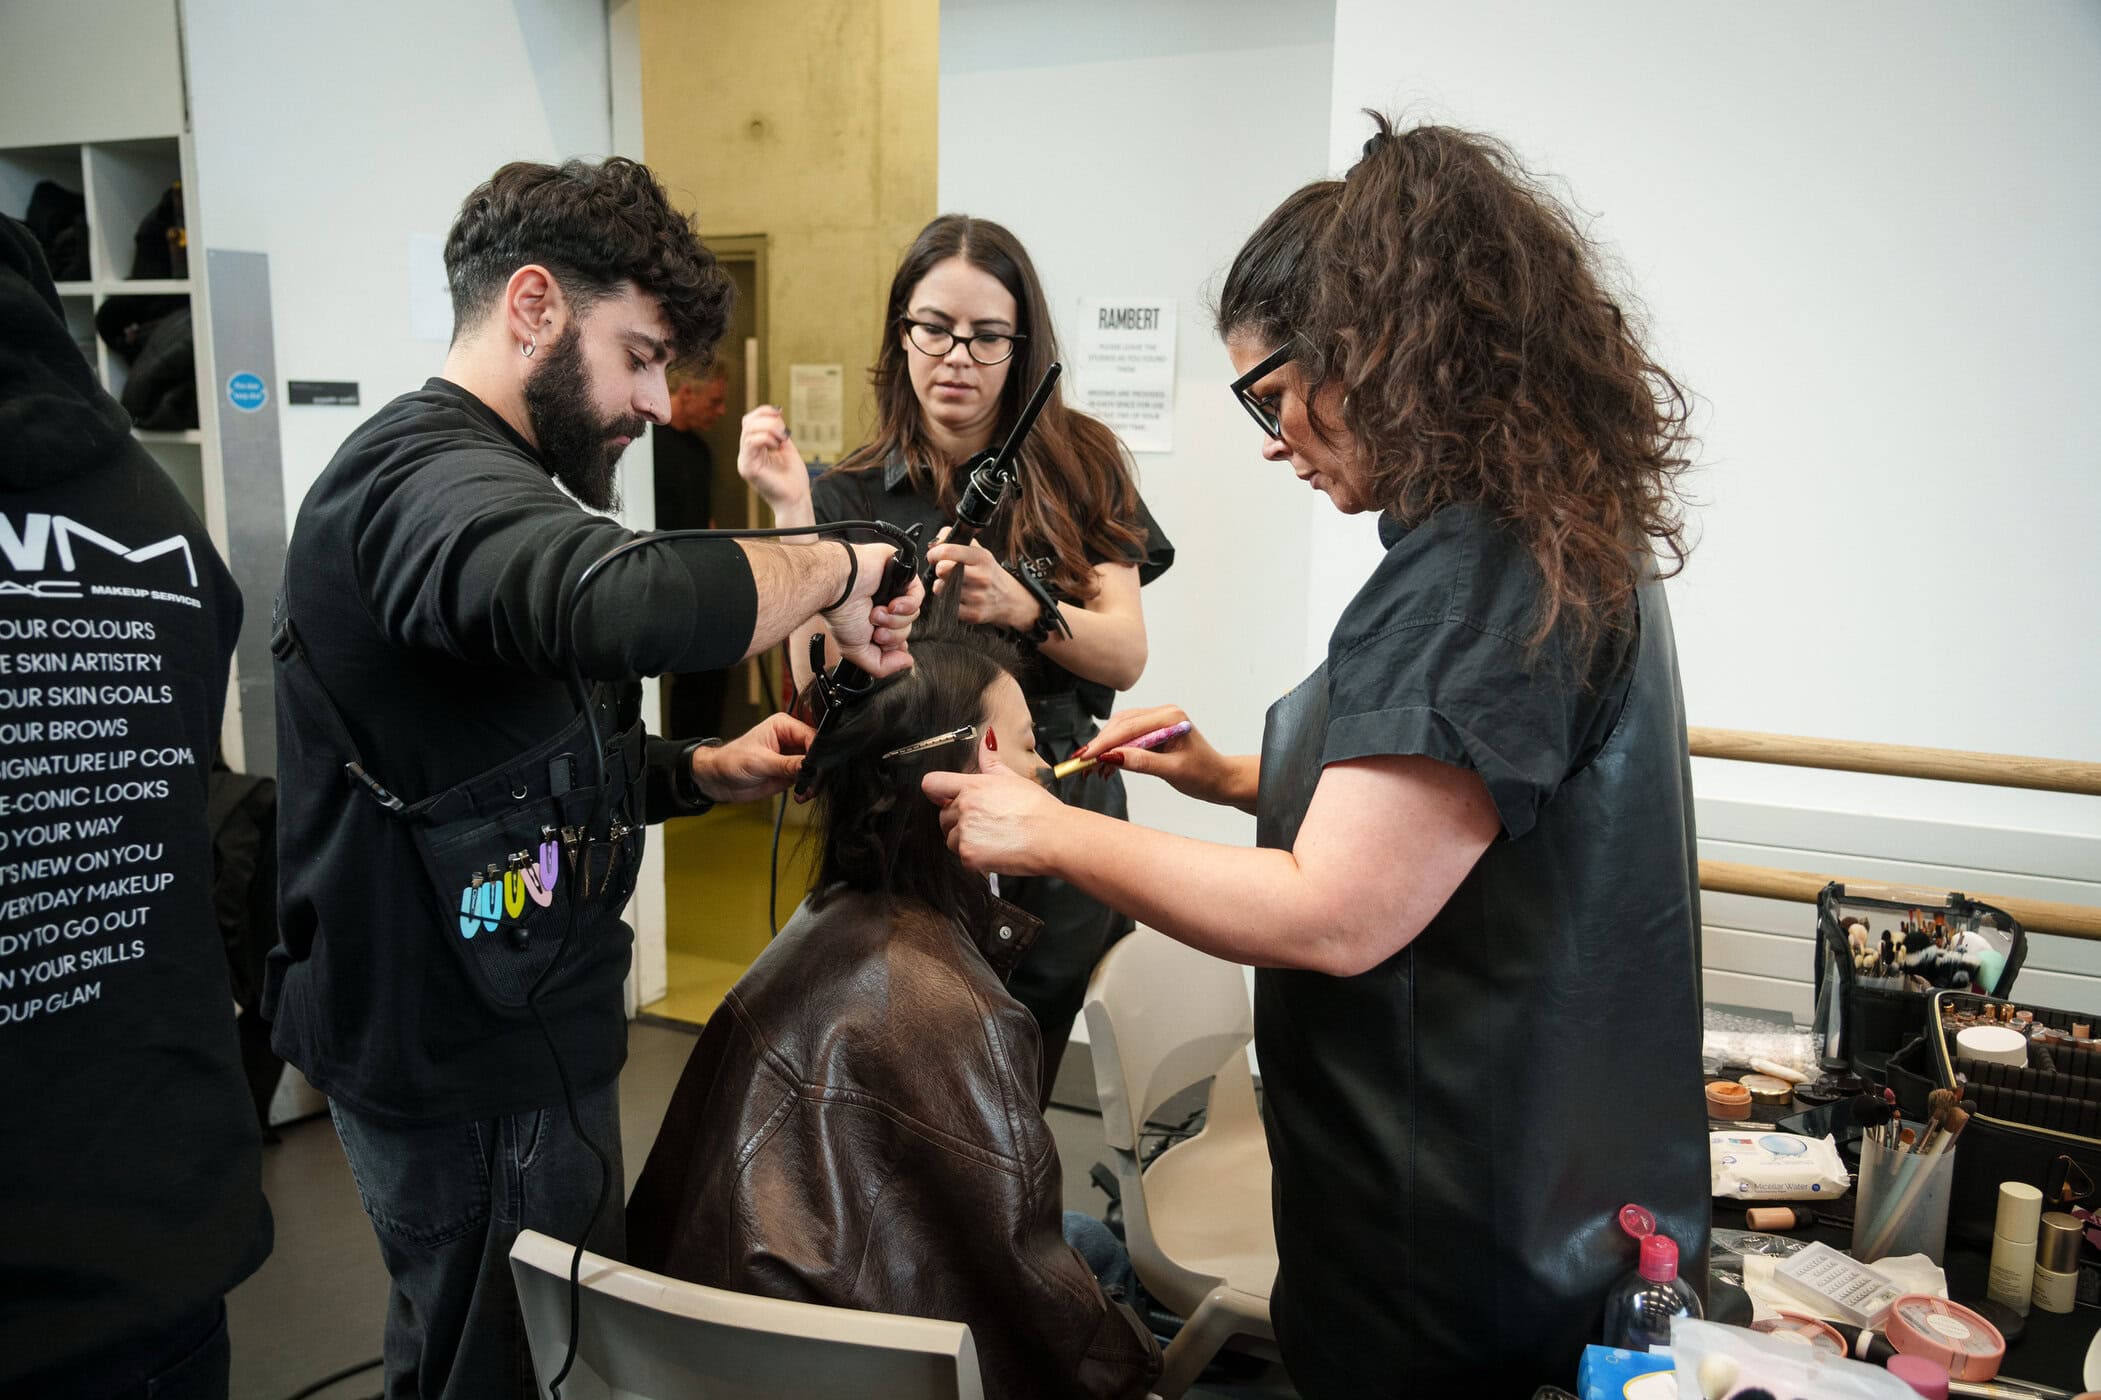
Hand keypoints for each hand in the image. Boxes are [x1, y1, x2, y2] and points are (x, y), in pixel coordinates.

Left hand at [692, 712, 815, 803]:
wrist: (720, 780)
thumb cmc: (731, 761)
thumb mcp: (759, 762)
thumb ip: (786, 764)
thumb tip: (808, 766)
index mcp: (783, 726)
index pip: (810, 735)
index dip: (817, 751)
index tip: (817, 766)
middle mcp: (790, 739)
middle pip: (817, 751)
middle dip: (817, 768)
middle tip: (812, 782)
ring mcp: (792, 756)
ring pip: (815, 767)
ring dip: (813, 781)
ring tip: (805, 791)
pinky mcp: (791, 772)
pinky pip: (808, 779)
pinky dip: (808, 788)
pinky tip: (801, 794)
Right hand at [737, 406, 811, 523]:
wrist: (796, 499)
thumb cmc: (793, 479)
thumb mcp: (786, 449)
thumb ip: (779, 433)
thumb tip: (776, 415)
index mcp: (753, 449)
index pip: (749, 422)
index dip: (763, 411)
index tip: (779, 411)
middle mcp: (746, 455)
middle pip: (747, 423)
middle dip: (768, 419)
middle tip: (784, 431)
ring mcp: (745, 461)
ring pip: (749, 431)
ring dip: (770, 429)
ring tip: (783, 440)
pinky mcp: (748, 468)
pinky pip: (751, 443)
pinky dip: (766, 438)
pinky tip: (777, 446)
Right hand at [820, 542, 924, 678]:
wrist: (838, 587)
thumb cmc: (840, 613)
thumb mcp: (857, 651)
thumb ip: (882, 666)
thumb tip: (906, 663)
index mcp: (875, 624)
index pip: (899, 641)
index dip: (894, 646)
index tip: (882, 645)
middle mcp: (885, 609)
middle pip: (906, 631)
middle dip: (892, 635)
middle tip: (875, 629)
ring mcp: (894, 592)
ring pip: (913, 616)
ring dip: (895, 620)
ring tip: (876, 613)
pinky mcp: (902, 576)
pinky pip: (918, 596)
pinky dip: (907, 605)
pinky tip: (891, 605)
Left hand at [921, 753, 1066, 876]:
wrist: (1054, 837)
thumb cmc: (1039, 810)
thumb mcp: (1013, 779)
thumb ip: (991, 761)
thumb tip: (986, 741)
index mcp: (972, 786)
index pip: (932, 783)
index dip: (937, 792)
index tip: (945, 799)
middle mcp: (965, 807)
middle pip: (943, 816)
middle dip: (959, 821)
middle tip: (986, 824)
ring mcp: (965, 832)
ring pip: (951, 839)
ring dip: (966, 841)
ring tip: (994, 838)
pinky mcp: (970, 855)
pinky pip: (963, 858)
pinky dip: (977, 859)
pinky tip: (997, 851)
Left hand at [925, 530, 1036, 631]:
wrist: (1009, 598)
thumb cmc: (988, 573)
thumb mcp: (978, 551)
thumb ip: (955, 540)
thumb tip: (934, 542)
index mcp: (981, 558)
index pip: (947, 551)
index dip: (934, 553)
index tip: (934, 556)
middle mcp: (981, 577)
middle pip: (942, 569)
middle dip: (938, 569)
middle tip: (944, 571)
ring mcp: (977, 597)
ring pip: (941, 589)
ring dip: (941, 587)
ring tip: (951, 585)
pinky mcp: (973, 614)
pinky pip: (947, 605)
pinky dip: (947, 601)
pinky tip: (956, 597)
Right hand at [1075, 705, 1243, 806]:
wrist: (1219, 779)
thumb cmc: (1203, 775)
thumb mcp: (1172, 771)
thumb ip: (1142, 762)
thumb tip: (1111, 757)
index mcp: (1170, 718)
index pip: (1128, 727)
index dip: (1103, 742)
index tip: (1084, 757)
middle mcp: (1163, 713)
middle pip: (1121, 725)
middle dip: (1099, 745)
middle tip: (1080, 765)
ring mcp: (1157, 721)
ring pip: (1121, 730)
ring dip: (1105, 750)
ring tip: (1090, 771)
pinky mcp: (1153, 731)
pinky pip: (1127, 737)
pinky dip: (1115, 752)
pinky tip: (1106, 768)